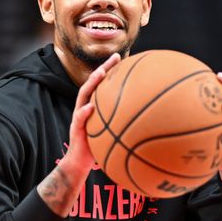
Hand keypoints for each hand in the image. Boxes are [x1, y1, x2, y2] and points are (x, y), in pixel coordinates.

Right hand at [62, 53, 121, 173]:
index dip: (111, 71)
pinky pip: (79, 119)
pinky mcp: (75, 129)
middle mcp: (85, 107)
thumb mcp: (111, 132)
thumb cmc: (97, 147)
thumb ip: (121, 123)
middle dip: (103, 69)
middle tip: (114, 57)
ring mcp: (79, 117)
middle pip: (92, 84)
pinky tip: (90, 107)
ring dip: (91, 84)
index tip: (123, 58)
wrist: (79, 163)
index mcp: (94, 106)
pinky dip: (84, 112)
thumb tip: (145, 121)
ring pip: (83, 96)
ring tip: (100, 73)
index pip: (102, 85)